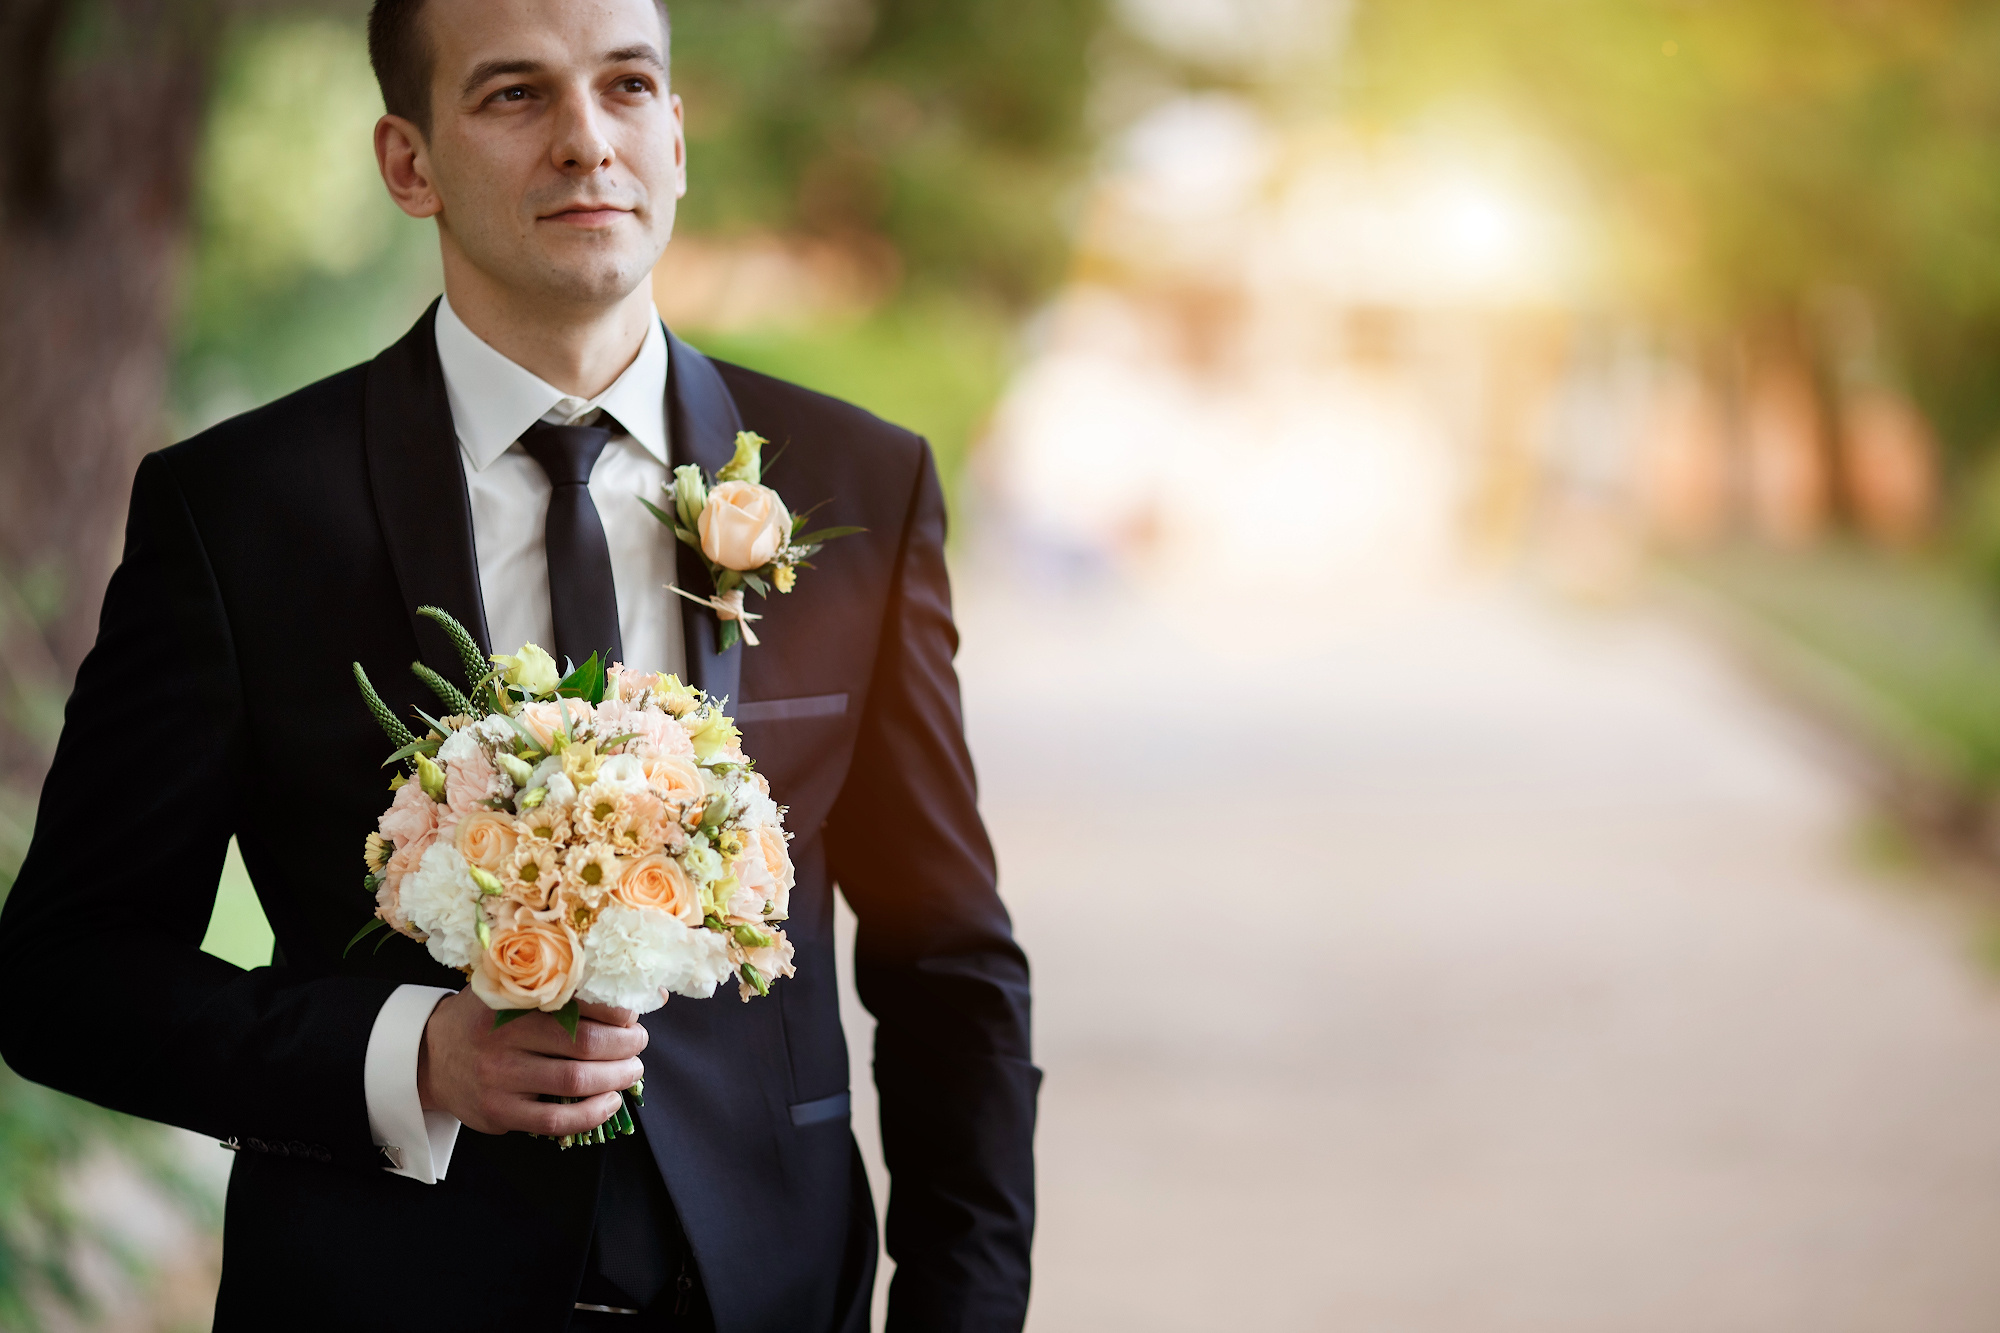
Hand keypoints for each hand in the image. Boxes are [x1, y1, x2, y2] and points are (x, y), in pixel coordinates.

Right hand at [417, 988, 646, 1135]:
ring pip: (575, 1082)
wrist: (430, 1057)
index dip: (616, 1010)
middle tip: (638, 1042)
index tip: (632, 1013)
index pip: (578, 1001)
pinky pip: (555, 1121)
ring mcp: (500, 1079)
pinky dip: (592, 1114)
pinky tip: (609, 1102)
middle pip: (583, 1044)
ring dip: (616, 1078)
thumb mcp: (509, 990)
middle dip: (625, 1044)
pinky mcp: (499, 1113)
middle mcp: (503, 1039)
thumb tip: (631, 993)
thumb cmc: (484, 1019)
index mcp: (511, 1000)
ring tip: (631, 1070)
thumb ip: (558, 988)